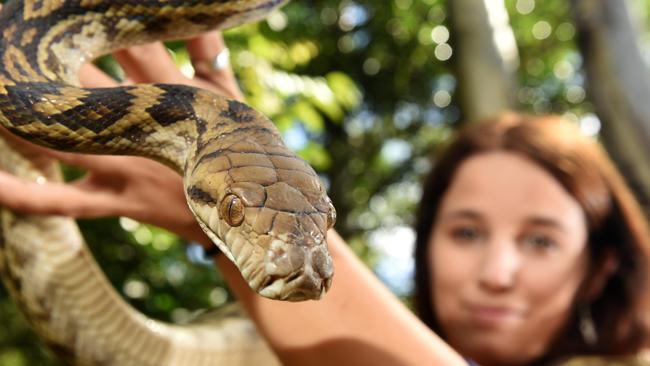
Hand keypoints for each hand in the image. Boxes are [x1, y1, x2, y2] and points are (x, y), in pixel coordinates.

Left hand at [0, 31, 242, 244]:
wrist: (246, 209)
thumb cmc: (235, 147)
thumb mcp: (227, 94)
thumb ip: (209, 51)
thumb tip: (201, 14)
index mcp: (168, 95)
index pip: (130, 48)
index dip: (104, 26)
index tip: (71, 11)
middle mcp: (138, 127)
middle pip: (82, 85)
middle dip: (53, 65)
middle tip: (19, 46)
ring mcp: (123, 165)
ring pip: (59, 137)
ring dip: (25, 117)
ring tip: (4, 92)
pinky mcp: (115, 201)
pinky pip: (62, 202)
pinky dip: (23, 194)